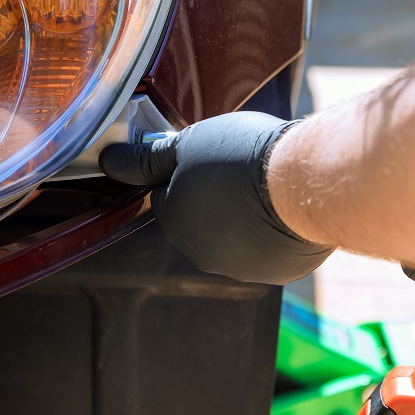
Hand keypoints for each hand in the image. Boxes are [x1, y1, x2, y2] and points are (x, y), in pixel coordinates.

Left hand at [98, 112, 333, 284]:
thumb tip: (109, 161)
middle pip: (199, 218)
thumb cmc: (243, 157)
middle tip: (239, 167)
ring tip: (266, 186)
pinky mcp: (276, 272)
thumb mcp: (188, 143)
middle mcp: (200, 252)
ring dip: (243, 216)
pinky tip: (283, 208)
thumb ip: (147, 158)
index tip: (209, 156)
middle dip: (213, 197)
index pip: (168, 194)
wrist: (304, 184)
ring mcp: (240, 267)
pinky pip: (268, 250)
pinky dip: (272, 232)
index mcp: (173, 219)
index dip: (186, 171)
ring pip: (235, 236)